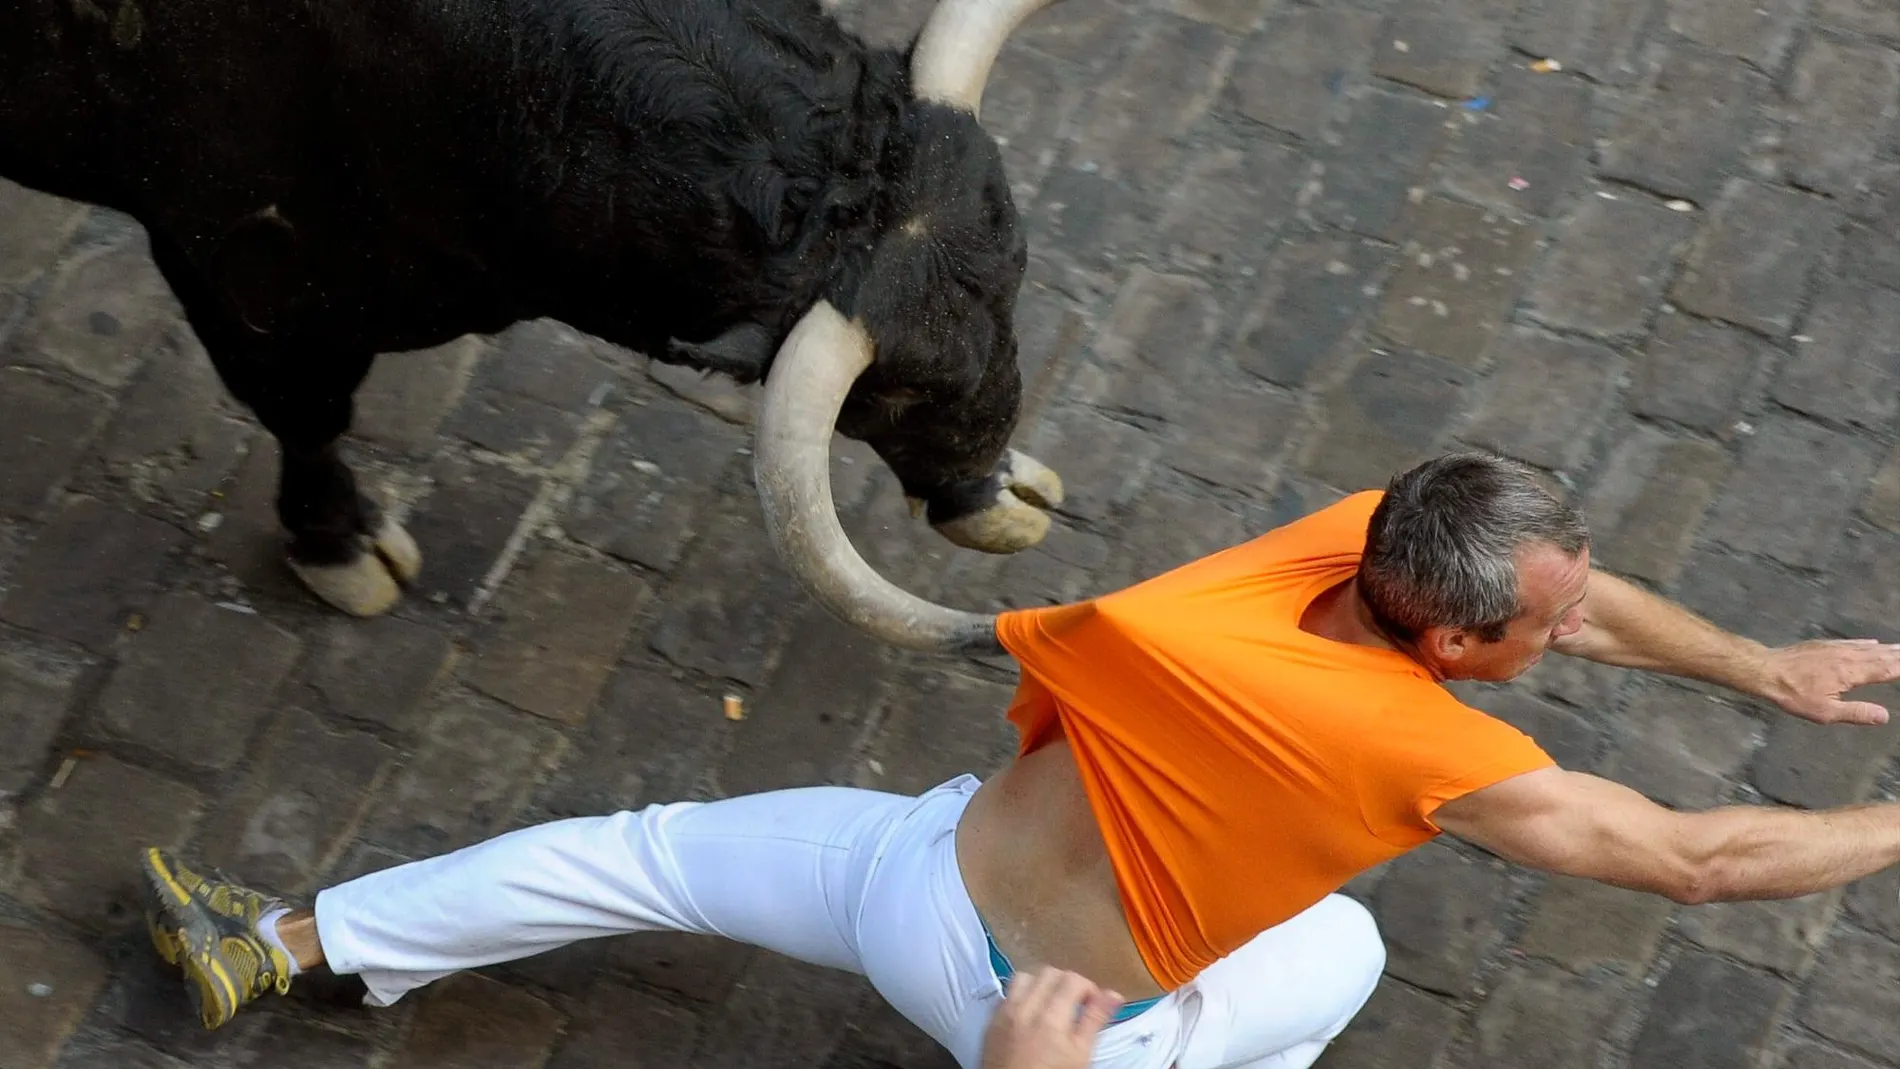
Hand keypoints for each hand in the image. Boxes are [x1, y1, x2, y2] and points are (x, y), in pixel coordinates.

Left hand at [979, 966, 1124, 1068]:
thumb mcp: (1080, 1054)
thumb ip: (1095, 1020)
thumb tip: (1113, 995)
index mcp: (1051, 1018)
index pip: (1072, 979)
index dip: (1088, 988)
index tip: (1091, 1003)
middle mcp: (1025, 1009)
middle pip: (1049, 973)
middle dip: (1065, 982)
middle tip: (1073, 1003)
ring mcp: (1004, 1013)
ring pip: (1024, 977)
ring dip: (1040, 984)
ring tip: (1050, 1003)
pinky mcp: (991, 1021)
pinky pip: (1006, 994)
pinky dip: (1020, 995)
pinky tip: (1028, 1013)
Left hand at [1762, 639, 1899, 724]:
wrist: (1766, 670)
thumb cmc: (1793, 694)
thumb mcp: (1825, 712)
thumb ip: (1856, 713)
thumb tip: (1885, 716)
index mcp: (1851, 672)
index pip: (1886, 669)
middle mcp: (1848, 656)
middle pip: (1882, 655)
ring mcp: (1835, 648)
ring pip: (1869, 647)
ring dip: (1888, 648)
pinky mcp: (1824, 645)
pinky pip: (1852, 642)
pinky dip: (1867, 643)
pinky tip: (1873, 642)